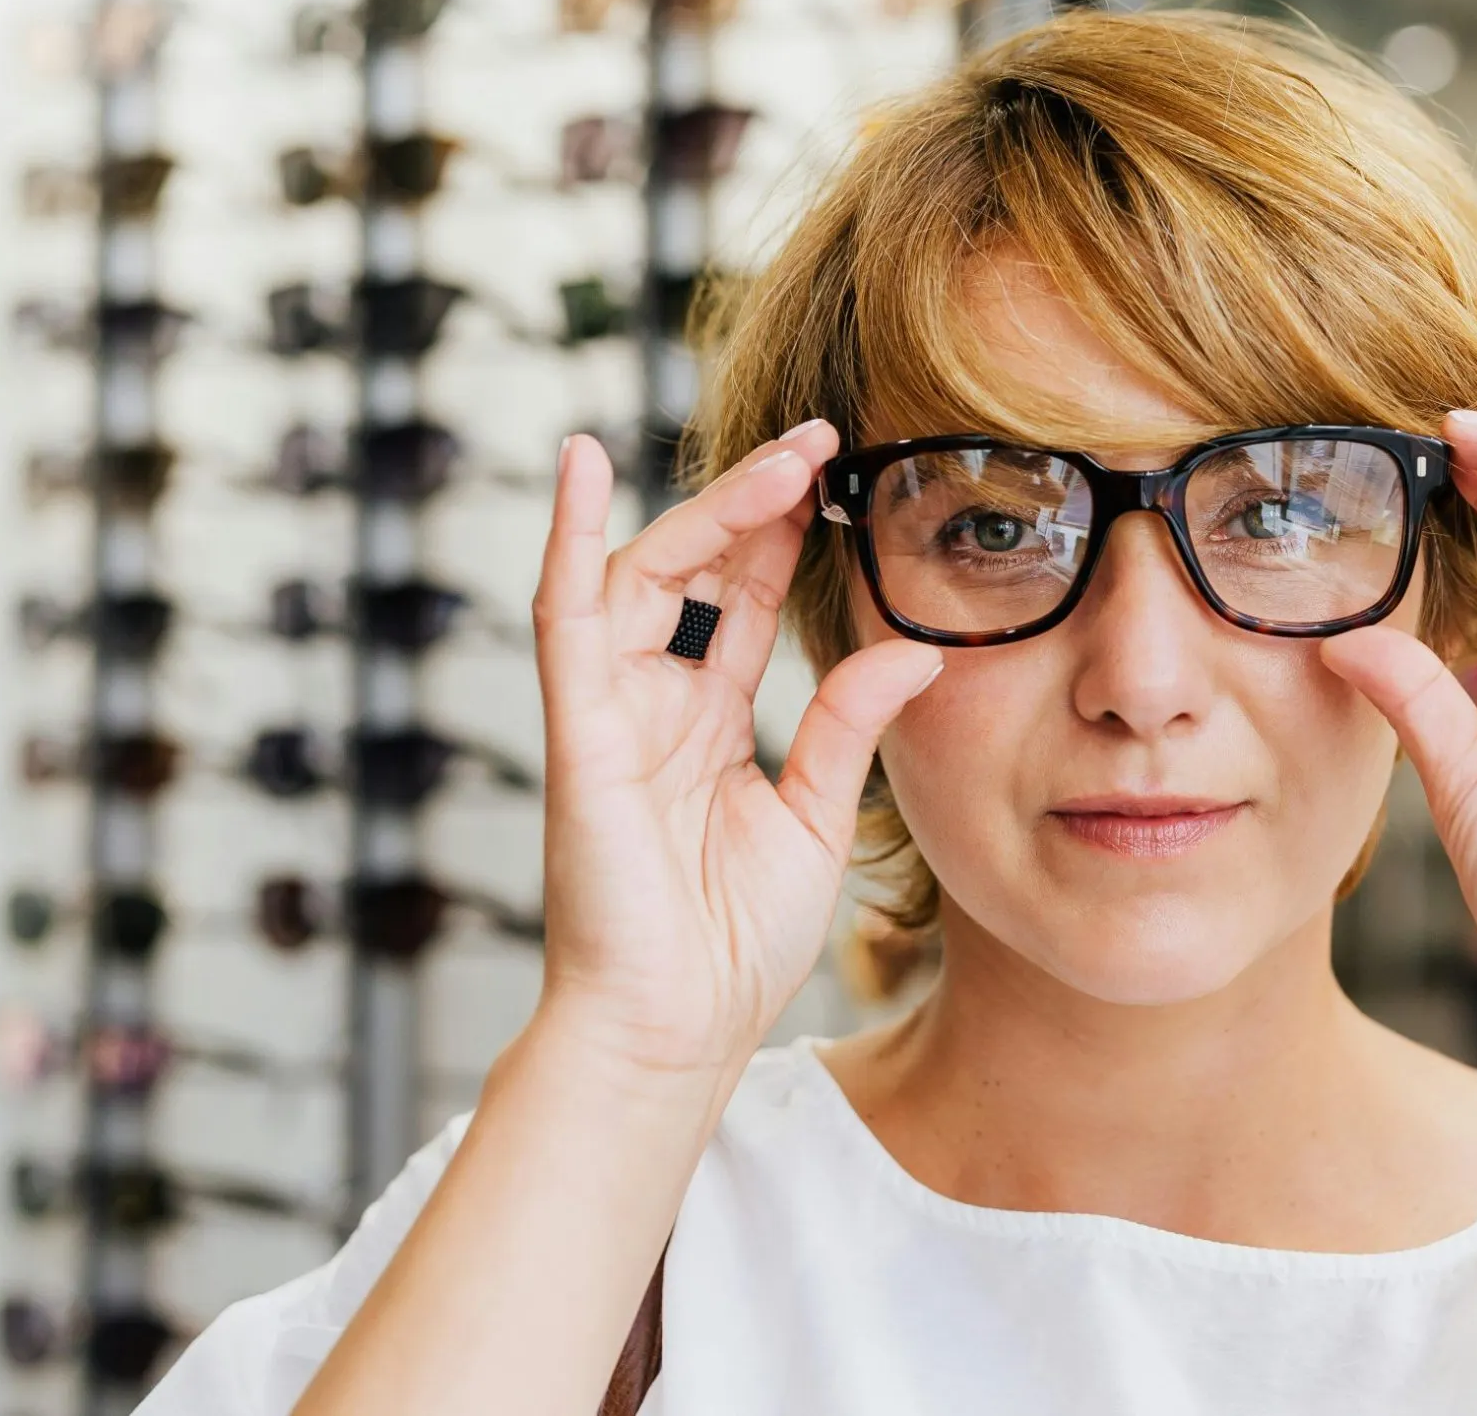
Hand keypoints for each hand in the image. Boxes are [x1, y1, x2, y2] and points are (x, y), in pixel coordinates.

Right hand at [529, 421, 942, 1078]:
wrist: (676, 1035)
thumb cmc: (731, 947)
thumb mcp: (814, 814)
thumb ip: (848, 725)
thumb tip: (912, 648)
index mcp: (707, 726)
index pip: (745, 602)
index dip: (786, 535)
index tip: (841, 472)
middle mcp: (654, 706)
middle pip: (698, 571)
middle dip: (754, 502)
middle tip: (820, 440)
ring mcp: (611, 714)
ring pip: (645, 576)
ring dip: (708, 510)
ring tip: (781, 458)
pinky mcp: (579, 735)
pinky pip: (565, 619)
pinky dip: (568, 538)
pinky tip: (582, 464)